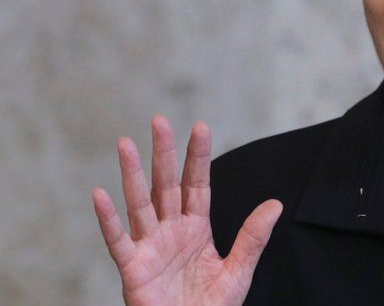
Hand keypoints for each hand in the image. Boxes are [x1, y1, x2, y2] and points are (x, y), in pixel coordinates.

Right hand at [92, 116, 281, 304]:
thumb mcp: (239, 270)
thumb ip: (253, 237)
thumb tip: (276, 204)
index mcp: (196, 228)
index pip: (197, 184)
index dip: (197, 157)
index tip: (200, 126)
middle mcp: (171, 231)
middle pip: (166, 185)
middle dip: (163, 153)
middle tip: (159, 120)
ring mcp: (150, 248)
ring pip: (140, 204)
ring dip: (132, 174)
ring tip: (125, 143)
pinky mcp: (133, 269)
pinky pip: (118, 241)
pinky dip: (108, 219)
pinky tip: (100, 194)